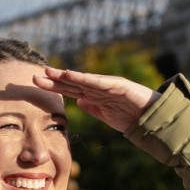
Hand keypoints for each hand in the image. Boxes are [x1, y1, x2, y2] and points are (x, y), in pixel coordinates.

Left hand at [38, 67, 157, 132]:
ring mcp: (108, 85)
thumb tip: (77, 101)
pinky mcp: (119, 85)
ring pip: (82, 80)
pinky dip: (84, 78)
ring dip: (64, 77)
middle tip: (34, 77)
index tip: (36, 84)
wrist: (155, 117)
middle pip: (71, 84)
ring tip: (48, 72)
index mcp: (95, 95)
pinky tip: (70, 75)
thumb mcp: (107, 115)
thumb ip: (93, 108)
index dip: (53, 87)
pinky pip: (98, 82)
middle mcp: (99, 88)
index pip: (70, 90)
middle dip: (53, 81)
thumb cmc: (132, 116)